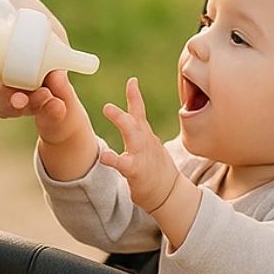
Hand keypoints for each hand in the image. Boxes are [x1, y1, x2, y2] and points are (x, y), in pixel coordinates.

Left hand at [0, 0, 67, 117]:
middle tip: (35, 97)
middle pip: (22, 108)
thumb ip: (62, 53)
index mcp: (38, 81)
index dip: (51, 108)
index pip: (46, 104)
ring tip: (14, 94)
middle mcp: (15, 86)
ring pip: (0, 104)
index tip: (55, 102)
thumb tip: (62, 77)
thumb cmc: (27, 11)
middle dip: (29, 107)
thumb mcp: (50, 32)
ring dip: (9, 104)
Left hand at [100, 78, 179, 212]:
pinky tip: (104, 157)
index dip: (134, 95)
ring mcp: (141, 155)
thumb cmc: (153, 163)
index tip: (132, 80)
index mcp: (143, 133)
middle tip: (107, 105)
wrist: (169, 192)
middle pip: (134, 122)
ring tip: (108, 109)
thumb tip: (129, 110)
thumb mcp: (147, 139)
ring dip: (122, 122)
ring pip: (133, 137)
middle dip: (122, 113)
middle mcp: (143, 141)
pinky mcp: (136, 171)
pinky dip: (114, 159)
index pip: (139, 111)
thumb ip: (136, 122)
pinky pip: (124, 164)